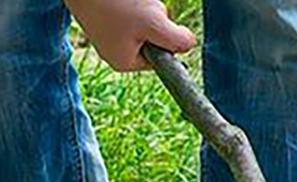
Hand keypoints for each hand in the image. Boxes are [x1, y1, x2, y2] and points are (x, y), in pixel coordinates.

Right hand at [65, 0, 195, 71]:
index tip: (155, 22)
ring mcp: (109, 30)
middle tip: (139, 7)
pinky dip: (136, 0)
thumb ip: (176, 40)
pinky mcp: (106, 12)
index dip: (166, 38)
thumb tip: (190, 45)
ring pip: (145, 18)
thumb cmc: (114, 3)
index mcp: (124, 62)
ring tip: (129, 0)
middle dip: (154, 18)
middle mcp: (115, 50)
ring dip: (145, 5)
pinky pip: (134, 7)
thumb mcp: (154, 23)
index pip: (161, 58)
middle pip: (154, 36)